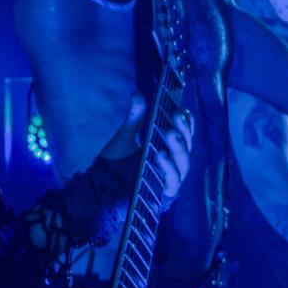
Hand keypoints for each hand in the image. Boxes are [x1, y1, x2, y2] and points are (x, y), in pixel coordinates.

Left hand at [99, 92, 194, 214]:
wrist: (101, 190)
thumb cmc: (115, 166)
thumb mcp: (125, 138)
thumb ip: (135, 118)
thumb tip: (137, 92)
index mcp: (166, 151)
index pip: (183, 136)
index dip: (186, 124)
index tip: (182, 110)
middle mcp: (171, 165)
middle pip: (186, 148)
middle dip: (184, 131)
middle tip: (177, 115)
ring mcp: (169, 180)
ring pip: (184, 163)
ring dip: (179, 148)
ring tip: (170, 133)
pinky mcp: (163, 194)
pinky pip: (173, 181)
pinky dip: (169, 168)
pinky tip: (161, 154)